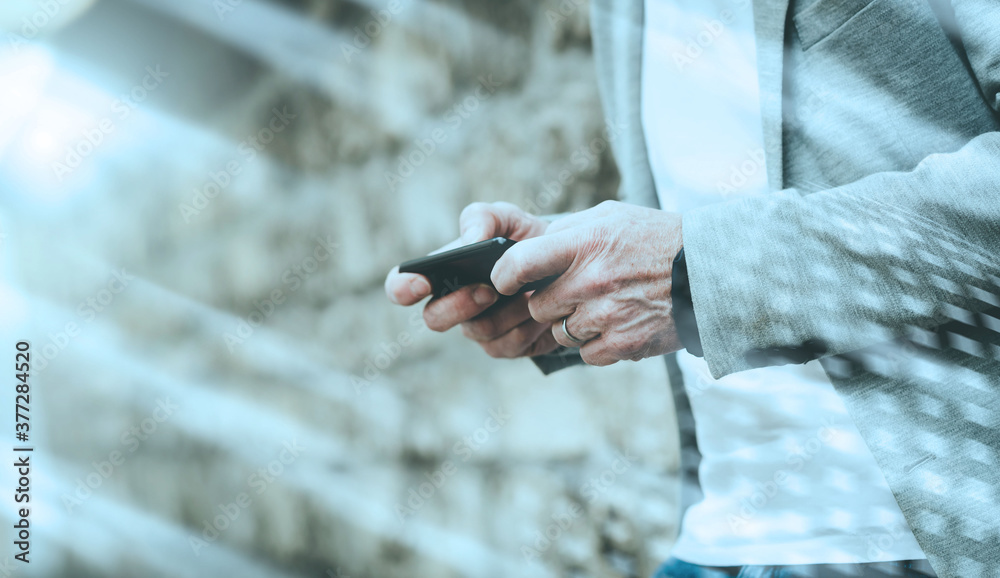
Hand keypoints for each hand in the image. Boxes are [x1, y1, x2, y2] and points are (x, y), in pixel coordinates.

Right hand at [384, 202, 561, 357]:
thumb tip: (470, 241)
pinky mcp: (505, 346)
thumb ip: (482, 218)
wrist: (566, 266)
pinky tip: (540, 309)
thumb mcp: (507, 218)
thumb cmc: (525, 240)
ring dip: (506, 312)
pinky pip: (507, 346)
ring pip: (477, 331)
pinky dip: (526, 326)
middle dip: (458, 305)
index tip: (421, 283)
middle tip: (488, 291)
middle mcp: (453, 305)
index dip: (402, 288)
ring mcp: (478, 328)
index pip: (401, 287)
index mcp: (441, 273)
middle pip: (433, 318)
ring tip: (530, 292)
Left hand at [490, 200, 683, 365]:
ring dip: (573, 323)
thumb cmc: (655, 240)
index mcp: (586, 244)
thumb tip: (527, 248)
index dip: (504, 276)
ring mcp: (607, 316)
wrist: (709, 273)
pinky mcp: (623, 344)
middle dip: (550, 302)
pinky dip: (596, 344)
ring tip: (604, 305)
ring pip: (560, 332)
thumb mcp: (611, 217)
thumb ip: (567, 231)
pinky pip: (585, 353)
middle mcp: (592, 281)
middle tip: (576, 291)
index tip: (504, 281)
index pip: (520, 263)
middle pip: (538, 306)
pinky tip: (617, 323)